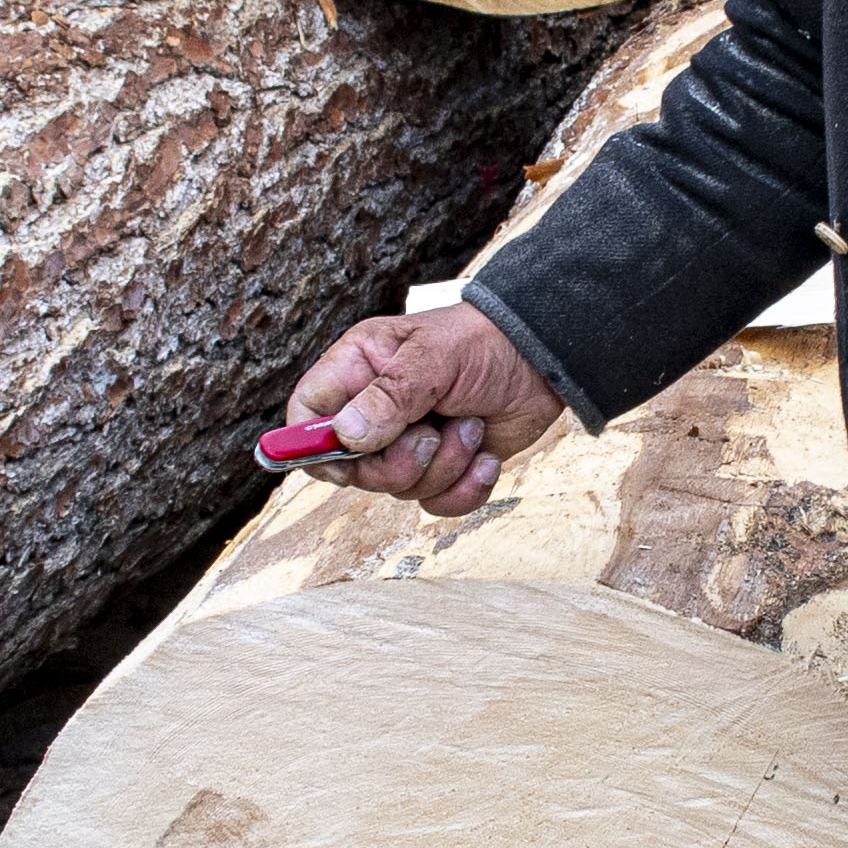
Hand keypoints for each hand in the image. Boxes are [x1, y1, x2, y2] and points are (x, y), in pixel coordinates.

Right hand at [281, 304, 565, 515]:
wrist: (542, 361)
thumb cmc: (482, 343)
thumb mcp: (435, 358)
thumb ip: (389, 396)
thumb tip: (344, 436)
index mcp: (357, 371)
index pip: (305, 416)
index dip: (312, 445)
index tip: (348, 455)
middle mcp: (374, 412)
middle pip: (352, 470)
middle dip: (401, 462)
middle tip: (433, 432)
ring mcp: (406, 444)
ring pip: (399, 490)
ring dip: (445, 465)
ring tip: (470, 425)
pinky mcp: (442, 469)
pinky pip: (437, 504)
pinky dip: (467, 487)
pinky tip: (486, 456)